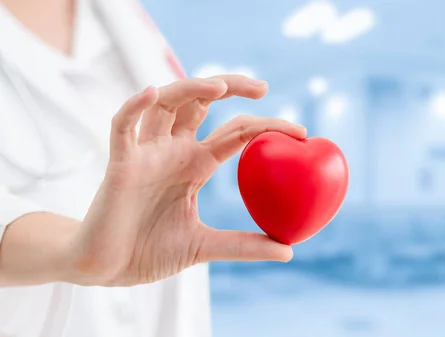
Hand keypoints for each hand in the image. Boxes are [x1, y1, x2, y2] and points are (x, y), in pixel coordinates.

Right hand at [71, 76, 305, 285]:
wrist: (106, 268)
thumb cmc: (148, 251)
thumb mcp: (204, 246)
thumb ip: (243, 245)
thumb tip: (289, 250)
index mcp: (195, 165)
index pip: (235, 134)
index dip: (265, 126)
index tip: (300, 132)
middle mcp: (172, 151)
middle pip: (201, 102)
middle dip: (230, 86)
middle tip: (264, 88)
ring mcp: (145, 153)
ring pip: (165, 104)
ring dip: (189, 88)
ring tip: (220, 86)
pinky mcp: (119, 163)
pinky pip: (122, 126)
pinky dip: (134, 107)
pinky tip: (153, 93)